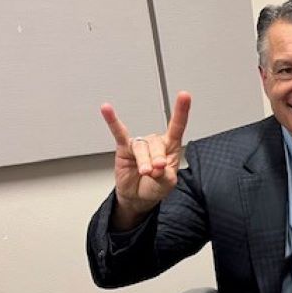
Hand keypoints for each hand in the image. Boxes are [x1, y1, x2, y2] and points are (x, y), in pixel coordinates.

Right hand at [100, 92, 190, 229]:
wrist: (138, 197)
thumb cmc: (155, 187)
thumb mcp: (167, 185)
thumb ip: (165, 175)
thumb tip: (157, 167)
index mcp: (170, 148)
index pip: (177, 127)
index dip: (181, 112)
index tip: (184, 96)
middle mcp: (156, 143)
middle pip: (157, 143)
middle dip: (157, 160)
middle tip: (156, 172)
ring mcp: (140, 145)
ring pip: (142, 147)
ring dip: (144, 161)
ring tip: (144, 172)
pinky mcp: (124, 148)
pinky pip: (118, 132)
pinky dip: (112, 121)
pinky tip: (107, 109)